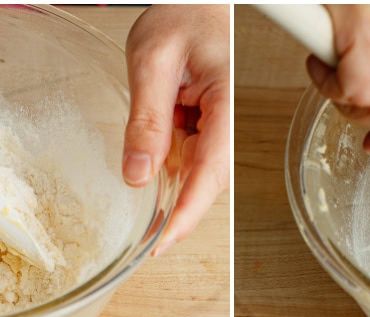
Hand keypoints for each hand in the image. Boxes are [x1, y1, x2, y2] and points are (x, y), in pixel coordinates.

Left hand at [123, 5, 229, 255]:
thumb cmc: (184, 13)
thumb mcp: (151, 60)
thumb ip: (146, 119)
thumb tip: (138, 173)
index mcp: (227, 101)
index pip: (210, 171)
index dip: (186, 213)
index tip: (161, 242)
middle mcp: (231, 117)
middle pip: (207, 179)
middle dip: (174, 200)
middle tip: (139, 218)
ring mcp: (222, 122)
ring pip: (198, 170)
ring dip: (169, 174)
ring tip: (148, 149)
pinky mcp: (212, 123)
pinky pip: (192, 154)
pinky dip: (170, 158)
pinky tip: (153, 145)